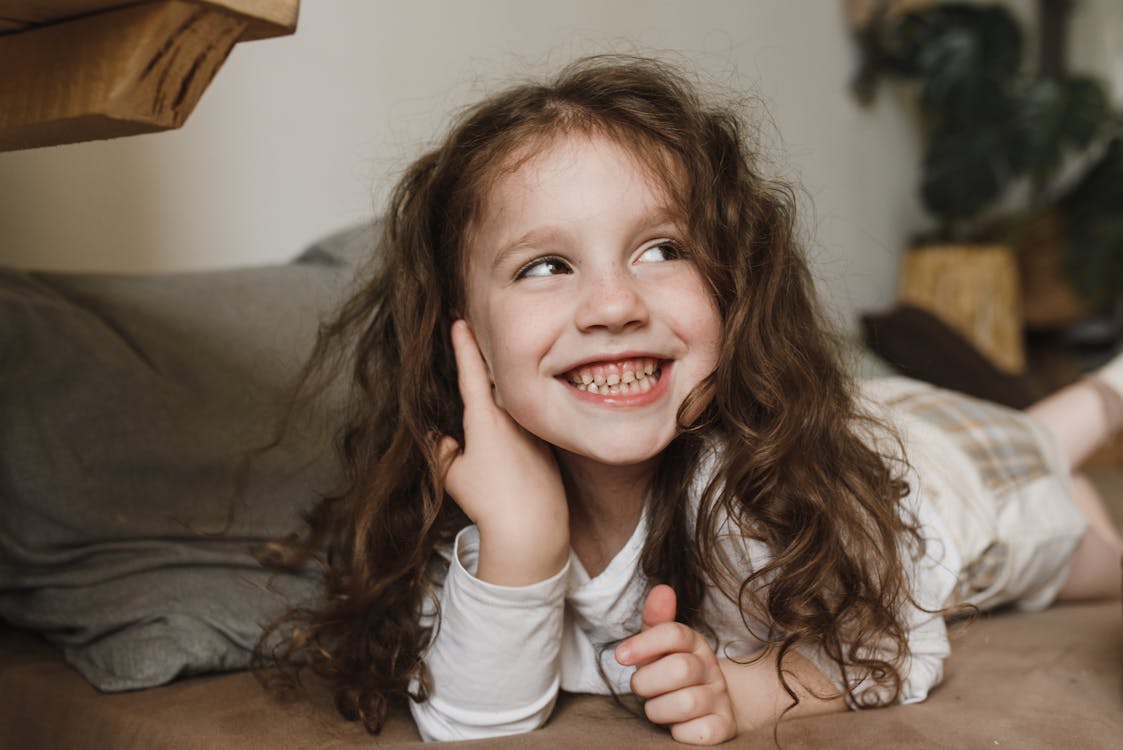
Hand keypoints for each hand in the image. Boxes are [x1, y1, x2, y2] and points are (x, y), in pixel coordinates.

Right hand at [438, 320, 568, 584]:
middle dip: (483, 359)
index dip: (463, 345)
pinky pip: (526, 423)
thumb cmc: (489, 501)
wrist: (532, 527)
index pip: (470, 371)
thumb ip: (440, 449)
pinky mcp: (546, 446)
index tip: (458, 320)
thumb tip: (436, 436)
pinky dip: (516, 417)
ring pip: (512, 402)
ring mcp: (532, 429)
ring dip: (502, 389)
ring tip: (489, 377)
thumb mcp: (452, 473)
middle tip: (472, 335)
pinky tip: (510, 429)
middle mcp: (512, 416)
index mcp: (485, 417)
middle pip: (496, 379)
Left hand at [616, 585, 736, 744]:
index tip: (621, 656)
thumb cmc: (671, 673)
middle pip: (680, 669)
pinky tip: (676, 724)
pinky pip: (698, 732)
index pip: (674, 633)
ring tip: (657, 707)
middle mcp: (711, 668)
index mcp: (694, 643)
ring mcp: (720, 698)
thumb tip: (662, 589)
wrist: (709, 707)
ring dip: (659, 709)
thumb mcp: (660, 647)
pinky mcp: (723, 727)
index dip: (644, 643)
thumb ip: (656, 619)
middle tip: (642, 688)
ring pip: (686, 703)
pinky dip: (678, 731)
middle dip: (648, 682)